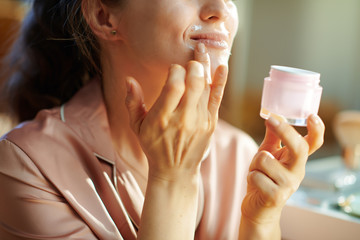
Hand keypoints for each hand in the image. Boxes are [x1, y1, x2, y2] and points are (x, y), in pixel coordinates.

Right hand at [124, 43, 227, 181]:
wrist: (175, 171)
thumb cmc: (154, 146)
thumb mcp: (137, 127)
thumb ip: (132, 102)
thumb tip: (129, 79)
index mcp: (161, 118)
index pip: (174, 85)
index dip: (176, 70)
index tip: (174, 69)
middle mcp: (182, 119)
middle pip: (193, 84)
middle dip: (193, 65)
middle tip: (190, 60)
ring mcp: (199, 121)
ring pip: (206, 88)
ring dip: (205, 67)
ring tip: (203, 51)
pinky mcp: (210, 124)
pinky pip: (217, 99)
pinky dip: (220, 82)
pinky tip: (222, 66)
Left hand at [242, 115, 324, 224]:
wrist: (258, 208)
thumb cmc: (264, 177)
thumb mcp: (268, 154)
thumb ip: (272, 136)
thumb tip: (273, 116)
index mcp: (297, 160)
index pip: (313, 144)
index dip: (317, 130)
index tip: (311, 116)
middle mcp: (297, 171)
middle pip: (298, 147)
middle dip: (284, 131)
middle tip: (270, 120)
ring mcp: (289, 185)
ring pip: (265, 159)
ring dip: (255, 163)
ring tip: (257, 171)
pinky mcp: (276, 196)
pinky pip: (256, 175)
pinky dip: (251, 176)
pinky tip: (255, 184)